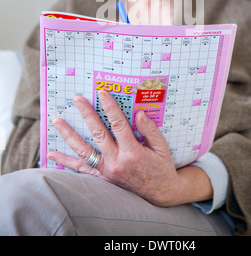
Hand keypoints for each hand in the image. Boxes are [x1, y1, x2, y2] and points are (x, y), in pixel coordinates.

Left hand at [48, 90, 212, 205]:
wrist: (160, 194)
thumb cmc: (162, 168)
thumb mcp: (162, 148)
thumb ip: (150, 130)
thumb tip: (139, 114)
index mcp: (133, 152)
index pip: (118, 124)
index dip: (109, 107)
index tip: (102, 92)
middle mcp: (116, 162)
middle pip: (98, 134)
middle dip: (86, 114)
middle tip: (77, 98)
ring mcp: (106, 171)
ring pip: (84, 151)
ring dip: (69, 134)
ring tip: (57, 120)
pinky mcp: (101, 178)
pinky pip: (80, 169)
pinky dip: (65, 162)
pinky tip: (52, 154)